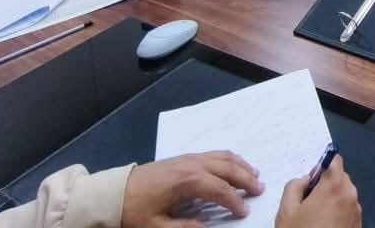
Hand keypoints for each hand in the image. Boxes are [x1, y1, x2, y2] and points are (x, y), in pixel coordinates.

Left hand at [122, 151, 262, 227]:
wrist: (114, 190)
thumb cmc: (135, 210)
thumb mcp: (156, 227)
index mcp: (187, 182)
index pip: (220, 190)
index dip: (234, 202)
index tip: (245, 212)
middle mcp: (192, 165)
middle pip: (227, 168)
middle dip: (245, 179)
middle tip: (260, 190)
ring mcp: (189, 158)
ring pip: (222, 157)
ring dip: (240, 165)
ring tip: (254, 175)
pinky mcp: (184, 157)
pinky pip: (213, 154)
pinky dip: (229, 158)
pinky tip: (234, 165)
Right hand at [276, 157, 360, 227]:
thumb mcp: (286, 210)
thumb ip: (294, 186)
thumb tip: (305, 180)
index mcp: (334, 186)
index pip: (335, 160)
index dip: (323, 165)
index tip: (314, 178)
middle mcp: (350, 195)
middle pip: (341, 178)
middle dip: (327, 185)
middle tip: (310, 201)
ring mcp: (356, 212)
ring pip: (345, 195)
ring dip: (333, 200)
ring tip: (316, 218)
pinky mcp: (358, 225)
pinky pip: (349, 210)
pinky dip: (339, 213)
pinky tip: (325, 226)